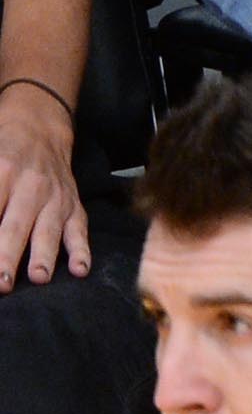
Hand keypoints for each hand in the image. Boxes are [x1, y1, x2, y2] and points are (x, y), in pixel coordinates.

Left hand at [0, 80, 87, 289]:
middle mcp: (30, 185)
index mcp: (1, 172)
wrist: (38, 130)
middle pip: (16, 224)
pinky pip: (79, 229)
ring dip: (43, 255)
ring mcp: (55, 198)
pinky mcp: (73, 206)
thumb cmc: (0, 153)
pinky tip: (80, 270)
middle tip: (1, 283)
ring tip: (38, 277)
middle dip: (7, 254)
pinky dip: (81, 250)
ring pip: (48, 229)